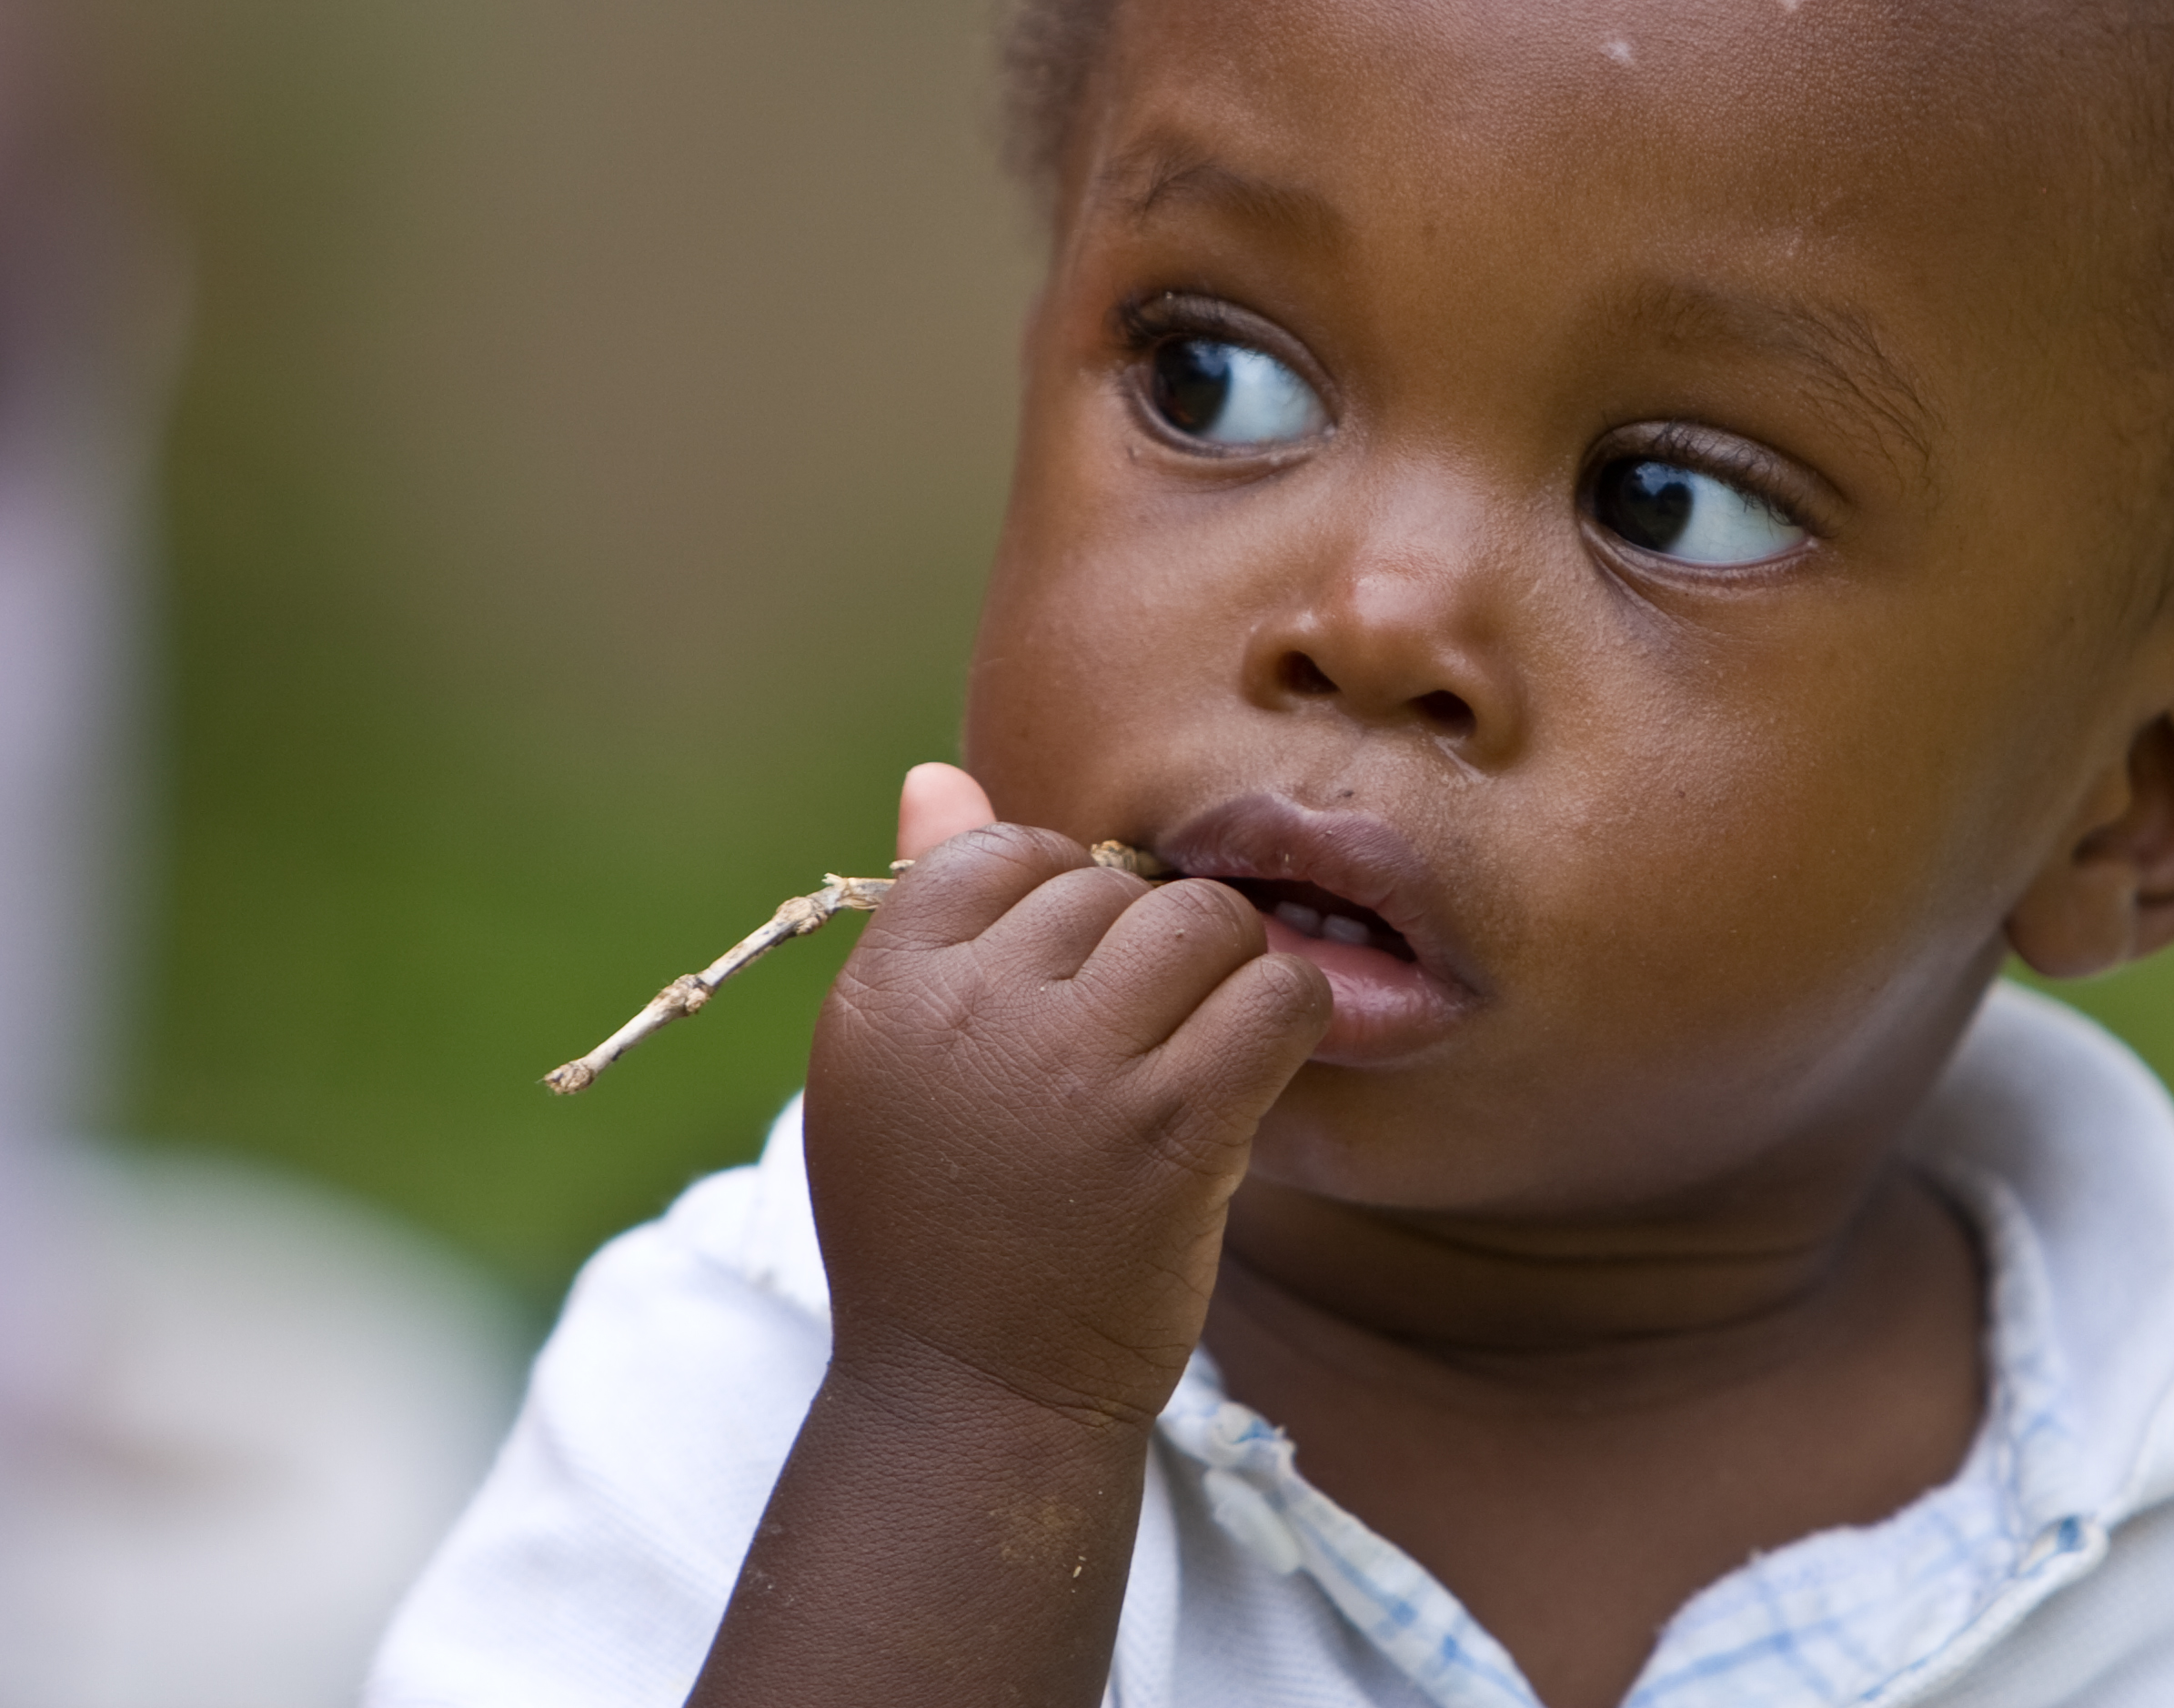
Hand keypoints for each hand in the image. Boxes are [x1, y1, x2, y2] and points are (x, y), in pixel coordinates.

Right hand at [804, 763, 1333, 1427]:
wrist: (975, 1399)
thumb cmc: (939, 1228)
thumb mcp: (890, 1067)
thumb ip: (927, 915)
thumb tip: (936, 774)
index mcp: (886, 988)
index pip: (1000, 850)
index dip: (1056, 904)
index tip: (1068, 990)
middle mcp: (971, 1010)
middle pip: (1110, 884)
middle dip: (1141, 947)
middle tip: (1133, 1044)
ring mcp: (1075, 1065)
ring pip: (1202, 921)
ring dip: (1223, 972)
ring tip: (1196, 1049)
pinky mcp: (1174, 1123)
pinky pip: (1276, 995)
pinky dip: (1288, 1020)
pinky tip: (1253, 1075)